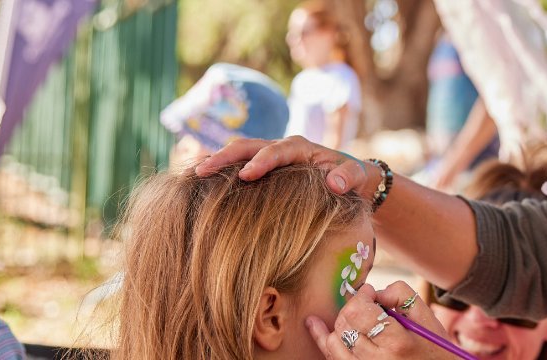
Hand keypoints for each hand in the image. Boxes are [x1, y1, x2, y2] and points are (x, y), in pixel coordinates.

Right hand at [195, 136, 376, 196]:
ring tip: (191, 174)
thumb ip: (348, 177)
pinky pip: (238, 165)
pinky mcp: (262, 168)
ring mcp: (268, 156)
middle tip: (200, 171)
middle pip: (246, 146)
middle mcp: (280, 147)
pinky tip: (199, 184)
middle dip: (223, 157)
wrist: (349, 178)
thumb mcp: (356, 177)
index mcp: (299, 147)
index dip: (260, 162)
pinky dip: (220, 171)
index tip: (245, 176)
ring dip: (215, 162)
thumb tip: (335, 183)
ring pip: (237, 154)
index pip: (275, 151)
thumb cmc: (352, 178)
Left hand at [307, 282, 455, 358]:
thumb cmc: (436, 350)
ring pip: (334, 342)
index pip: (358, 312)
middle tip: (367, 304)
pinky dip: (322, 339)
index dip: (360, 296)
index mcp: (396, 343)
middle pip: (344, 325)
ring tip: (355, 316)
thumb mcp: (427, 318)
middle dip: (352, 307)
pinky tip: (314, 325)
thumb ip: (400, 294)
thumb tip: (374, 293)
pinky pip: (332, 358)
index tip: (369, 292)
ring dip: (341, 324)